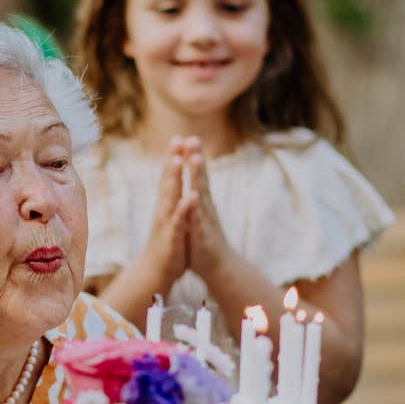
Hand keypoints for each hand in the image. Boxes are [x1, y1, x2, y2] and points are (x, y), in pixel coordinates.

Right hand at [133, 139, 192, 289]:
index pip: (169, 177)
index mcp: (166, 204)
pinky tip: (190, 197)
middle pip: (168, 180)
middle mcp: (164, 209)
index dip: (173, 157)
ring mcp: (167, 222)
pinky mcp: (172, 236)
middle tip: (176, 139)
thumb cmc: (167, 242)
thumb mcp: (170, 217)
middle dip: (172, 159)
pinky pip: (179, 220)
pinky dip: (183, 208)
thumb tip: (172, 181)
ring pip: (170, 196)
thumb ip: (171, 198)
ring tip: (178, 159)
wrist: (157, 270)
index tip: (178, 137)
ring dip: (174, 177)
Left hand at [178, 137, 232, 277]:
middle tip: (193, 138)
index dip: (192, 157)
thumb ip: (199, 195)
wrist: (218, 266)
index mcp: (201, 201)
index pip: (197, 175)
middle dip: (196, 158)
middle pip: (201, 178)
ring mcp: (205, 219)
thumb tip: (197, 180)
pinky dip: (195, 207)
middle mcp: (205, 206)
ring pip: (201, 194)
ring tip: (195, 159)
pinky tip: (193, 196)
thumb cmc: (205, 239)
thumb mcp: (199, 214)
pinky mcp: (202, 233)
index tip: (186, 137)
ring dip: (198, 176)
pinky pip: (197, 218)